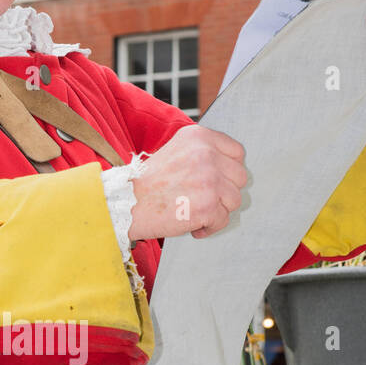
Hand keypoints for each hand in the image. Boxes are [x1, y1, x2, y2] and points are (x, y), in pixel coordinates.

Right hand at [128, 124, 247, 240]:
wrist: (126, 203)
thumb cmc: (148, 182)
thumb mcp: (176, 151)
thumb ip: (202, 153)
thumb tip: (229, 168)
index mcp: (199, 137)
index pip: (237, 152)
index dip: (230, 170)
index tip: (219, 181)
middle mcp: (207, 155)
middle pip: (239, 177)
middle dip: (225, 192)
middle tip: (205, 200)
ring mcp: (209, 181)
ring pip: (234, 200)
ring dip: (218, 210)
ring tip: (197, 213)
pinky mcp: (207, 206)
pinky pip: (223, 220)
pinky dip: (209, 227)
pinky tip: (193, 226)